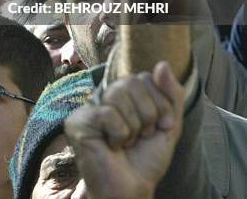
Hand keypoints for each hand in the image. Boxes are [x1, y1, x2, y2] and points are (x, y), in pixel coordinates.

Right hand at [65, 62, 183, 198]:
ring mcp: (90, 107)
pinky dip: (119, 134)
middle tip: (142, 136)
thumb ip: (171, 94)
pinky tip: (112, 146)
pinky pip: (108, 113)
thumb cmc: (146, 160)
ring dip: (133, 126)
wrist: (132, 190)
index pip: (145, 77)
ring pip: (119, 95)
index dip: (160, 104)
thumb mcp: (169, 125)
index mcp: (125, 95)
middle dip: (148, 114)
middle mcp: (105, 96)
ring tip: (126, 142)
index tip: (159, 128)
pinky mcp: (78, 121)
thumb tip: (162, 63)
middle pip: (132, 82)